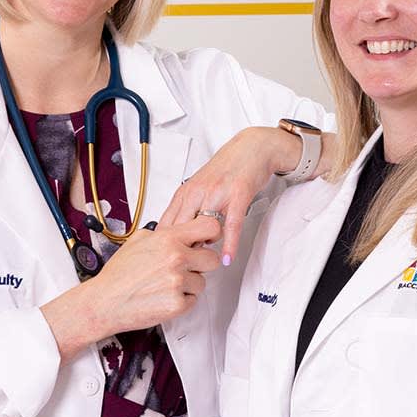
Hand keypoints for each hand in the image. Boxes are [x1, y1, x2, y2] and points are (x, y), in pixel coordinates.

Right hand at [39, 216, 221, 362]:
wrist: (105, 302)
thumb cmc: (118, 274)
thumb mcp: (138, 240)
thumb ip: (164, 233)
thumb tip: (181, 231)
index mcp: (168, 239)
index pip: (209, 227)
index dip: (211, 234)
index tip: (206, 240)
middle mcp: (176, 258)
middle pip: (213, 259)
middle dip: (202, 264)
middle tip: (186, 267)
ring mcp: (178, 282)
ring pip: (202, 282)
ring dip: (189, 284)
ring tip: (165, 285)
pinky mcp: (178, 304)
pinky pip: (193, 300)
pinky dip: (181, 300)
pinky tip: (163, 296)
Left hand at [160, 126, 301, 264]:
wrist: (252, 148)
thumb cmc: (227, 168)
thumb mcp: (201, 186)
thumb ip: (190, 208)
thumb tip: (179, 235)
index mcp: (186, 191)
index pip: (166, 223)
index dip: (164, 245)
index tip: (165, 260)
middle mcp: (198, 191)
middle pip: (181, 228)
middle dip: (180, 250)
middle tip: (182, 268)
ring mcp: (217, 193)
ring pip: (203, 227)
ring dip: (203, 248)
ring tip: (203, 264)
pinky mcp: (238, 195)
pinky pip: (231, 225)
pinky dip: (228, 244)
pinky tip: (226, 257)